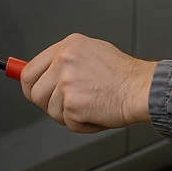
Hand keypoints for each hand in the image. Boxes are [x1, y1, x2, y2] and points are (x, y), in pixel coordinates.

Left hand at [19, 34, 156, 132]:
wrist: (141, 88)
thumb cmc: (123, 74)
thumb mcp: (91, 53)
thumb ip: (66, 62)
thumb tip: (42, 75)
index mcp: (68, 46)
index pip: (30, 70)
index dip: (30, 86)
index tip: (33, 92)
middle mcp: (64, 60)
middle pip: (34, 93)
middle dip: (48, 105)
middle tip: (68, 106)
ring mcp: (67, 82)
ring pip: (50, 110)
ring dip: (69, 115)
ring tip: (91, 105)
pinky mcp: (73, 104)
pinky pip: (68, 123)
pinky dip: (82, 124)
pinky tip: (97, 112)